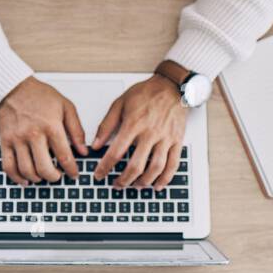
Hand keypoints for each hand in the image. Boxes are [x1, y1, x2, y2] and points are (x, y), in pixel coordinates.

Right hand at [0, 76, 86, 185]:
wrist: (14, 87)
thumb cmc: (40, 95)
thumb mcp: (66, 107)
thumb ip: (77, 130)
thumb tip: (83, 150)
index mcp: (51, 126)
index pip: (64, 156)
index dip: (71, 169)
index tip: (74, 174)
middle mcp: (33, 134)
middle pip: (44, 167)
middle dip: (54, 177)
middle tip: (58, 176)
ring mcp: (17, 139)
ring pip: (26, 169)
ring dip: (37, 178)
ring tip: (43, 177)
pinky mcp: (5, 141)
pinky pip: (8, 166)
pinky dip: (16, 177)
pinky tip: (24, 179)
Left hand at [91, 75, 186, 189]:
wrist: (172, 86)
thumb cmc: (146, 93)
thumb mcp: (120, 103)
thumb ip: (106, 125)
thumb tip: (95, 144)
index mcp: (133, 124)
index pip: (116, 152)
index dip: (105, 167)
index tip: (99, 174)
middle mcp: (150, 133)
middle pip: (136, 165)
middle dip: (124, 180)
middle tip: (116, 184)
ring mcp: (165, 138)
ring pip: (155, 168)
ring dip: (144, 182)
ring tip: (135, 186)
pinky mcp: (177, 140)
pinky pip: (173, 164)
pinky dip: (165, 178)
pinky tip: (157, 185)